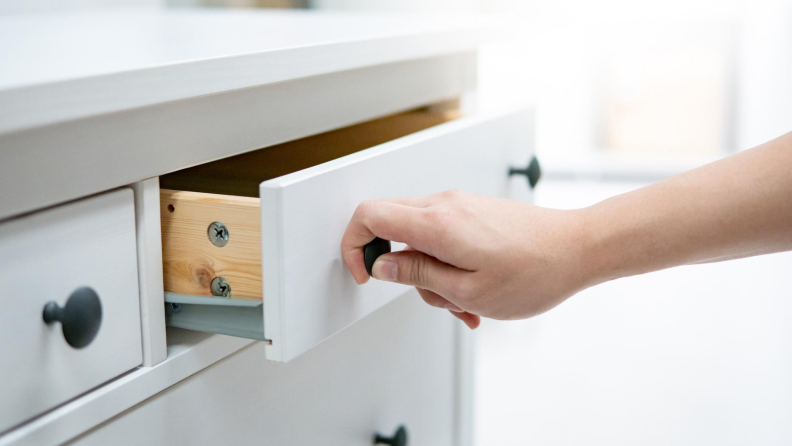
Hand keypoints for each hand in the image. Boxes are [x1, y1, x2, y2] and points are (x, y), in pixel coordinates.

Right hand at [340, 190, 592, 328]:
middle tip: (428, 295)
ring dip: (431, 274)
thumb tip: (382, 263)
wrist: (578, 249)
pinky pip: (442, 236)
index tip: (365, 273)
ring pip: (418, 237)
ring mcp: (460, 204)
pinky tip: (475, 290)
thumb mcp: (467, 290)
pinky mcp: (473, 210)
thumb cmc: (534, 272)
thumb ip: (416, 274)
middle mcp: (444, 204)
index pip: (368, 215)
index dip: (354, 245)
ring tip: (465, 301)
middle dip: (400, 268)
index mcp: (436, 223)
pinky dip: (448, 265)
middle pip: (389, 225)